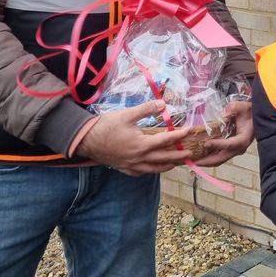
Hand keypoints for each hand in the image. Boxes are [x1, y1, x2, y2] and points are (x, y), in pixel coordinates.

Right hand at [75, 100, 193, 175]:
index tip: (190, 130)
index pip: (166, 140)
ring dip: (166, 166)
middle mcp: (139, 158)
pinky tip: (152, 168)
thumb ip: (146, 109)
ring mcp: (131, 165)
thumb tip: (163, 103)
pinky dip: (149, 170)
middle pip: (164, 158)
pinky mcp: (123, 168)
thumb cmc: (106, 126)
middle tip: (190, 154)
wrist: (85, 140)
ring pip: (153, 169)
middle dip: (179, 156)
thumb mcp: (127, 114)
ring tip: (176, 164)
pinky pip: (140, 172)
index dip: (180, 135)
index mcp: (142, 144)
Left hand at [191, 97, 254, 166]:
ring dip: (205, 161)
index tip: (206, 144)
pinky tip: (198, 156)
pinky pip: (218, 156)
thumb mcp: (241, 107)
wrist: (254, 117)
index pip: (229, 144)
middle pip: (221, 158)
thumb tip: (221, 114)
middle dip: (206, 161)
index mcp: (243, 139)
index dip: (217, 145)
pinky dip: (208, 158)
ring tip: (192, 161)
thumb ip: (232, 109)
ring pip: (218, 160)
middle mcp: (239, 148)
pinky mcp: (230, 150)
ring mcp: (234, 151)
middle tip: (192, 161)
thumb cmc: (248, 112)